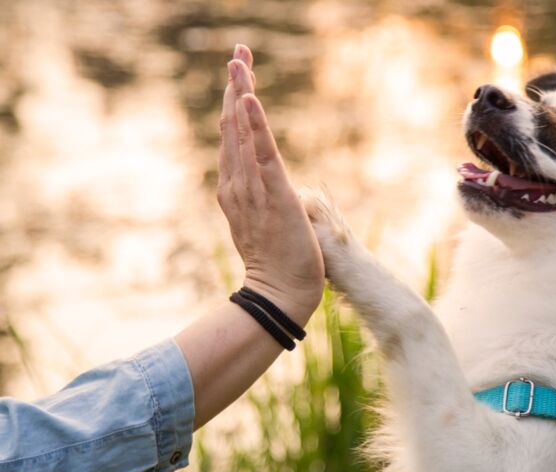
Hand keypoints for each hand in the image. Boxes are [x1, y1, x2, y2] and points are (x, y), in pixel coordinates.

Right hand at [217, 44, 323, 324]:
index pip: (234, 137)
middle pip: (232, 125)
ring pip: (242, 133)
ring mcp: (253, 188)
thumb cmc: (277, 263)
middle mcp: (238, 184)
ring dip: (240, 92)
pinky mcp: (274, 193)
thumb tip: (265, 186)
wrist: (280, 293)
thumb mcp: (262, 223)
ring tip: (239, 60)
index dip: (236, 102)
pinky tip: (249, 97)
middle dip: (235, 86)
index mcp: (235, 188)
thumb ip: (258, 200)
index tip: (240, 74)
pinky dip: (254, 124)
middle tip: (238, 52)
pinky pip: (261, 153)